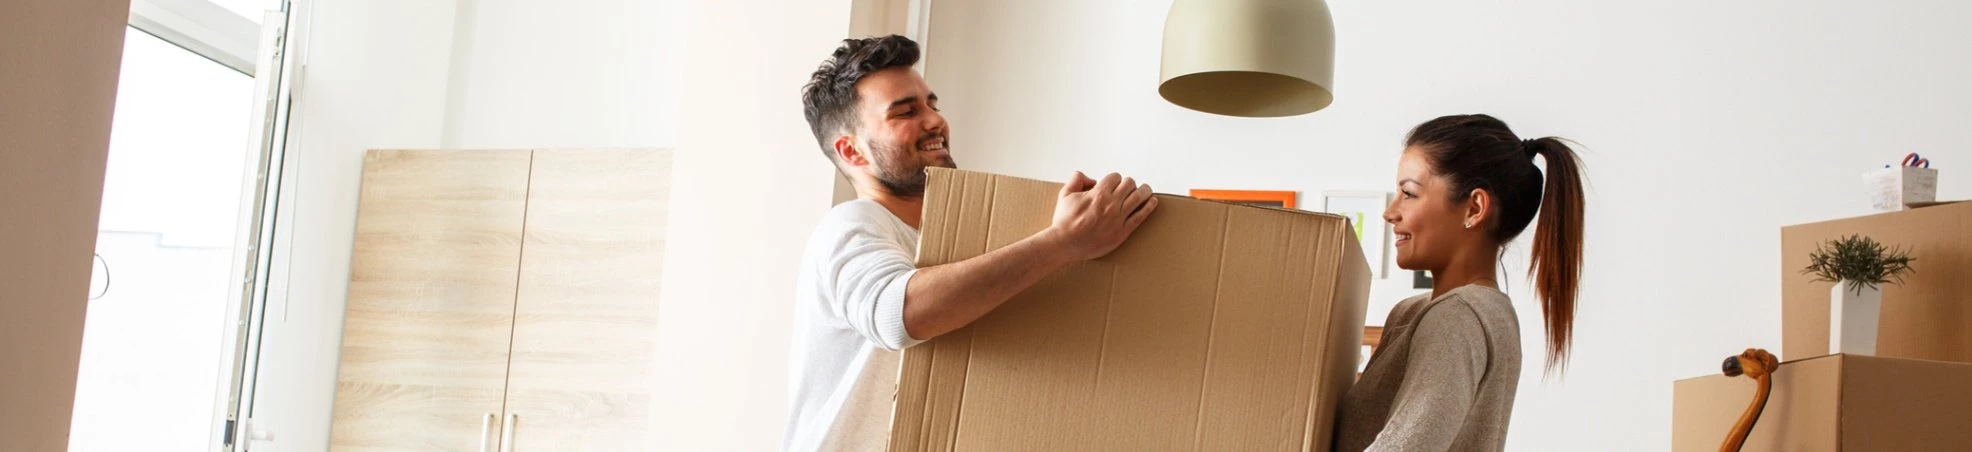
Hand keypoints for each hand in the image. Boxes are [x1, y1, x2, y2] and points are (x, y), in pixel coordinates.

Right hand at [1043, 171, 1158, 261]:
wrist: (1064, 244)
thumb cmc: (1064, 221)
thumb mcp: (1065, 195)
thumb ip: (1076, 180)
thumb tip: (1089, 177)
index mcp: (1098, 194)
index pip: (1115, 177)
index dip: (1114, 178)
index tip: (1113, 183)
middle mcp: (1110, 204)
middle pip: (1129, 184)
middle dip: (1128, 183)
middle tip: (1128, 187)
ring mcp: (1118, 218)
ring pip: (1139, 196)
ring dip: (1144, 190)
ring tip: (1146, 189)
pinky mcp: (1122, 232)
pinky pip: (1141, 216)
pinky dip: (1149, 207)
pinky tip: (1153, 201)